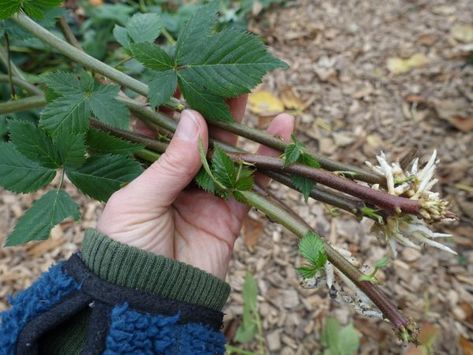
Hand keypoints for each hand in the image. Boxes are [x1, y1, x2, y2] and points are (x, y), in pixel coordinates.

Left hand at [97, 96, 293, 278]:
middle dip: (216, 110)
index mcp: (146, 172)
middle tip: (231, 80)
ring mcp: (206, 195)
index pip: (163, 130)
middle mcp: (178, 180)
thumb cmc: (127, 250)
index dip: (176, 105)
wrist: (152, 300)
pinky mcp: (230, 214)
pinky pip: (252, 184)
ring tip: (261, 99)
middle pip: (201, 138)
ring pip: (230, 156)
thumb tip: (195, 119)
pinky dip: (268, 162)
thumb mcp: (138, 201)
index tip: (189, 77)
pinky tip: (282, 137)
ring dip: (247, 130)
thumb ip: (170, 162)